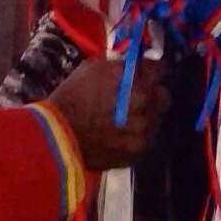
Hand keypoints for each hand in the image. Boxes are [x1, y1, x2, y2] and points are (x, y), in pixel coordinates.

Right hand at [46, 59, 169, 169]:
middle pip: (164, 97)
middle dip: (153, 96)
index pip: (161, 69)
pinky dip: (136, 137)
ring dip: (144, 118)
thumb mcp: (94, 69)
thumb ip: (121, 68)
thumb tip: (135, 67)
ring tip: (124, 121)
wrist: (57, 136)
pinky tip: (119, 136)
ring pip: (155, 121)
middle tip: (137, 99)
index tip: (150, 74)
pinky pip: (145, 141)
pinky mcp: (137, 152)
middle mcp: (145, 104)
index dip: (154, 71)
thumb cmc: (71, 98)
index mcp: (135, 80)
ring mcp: (144, 131)